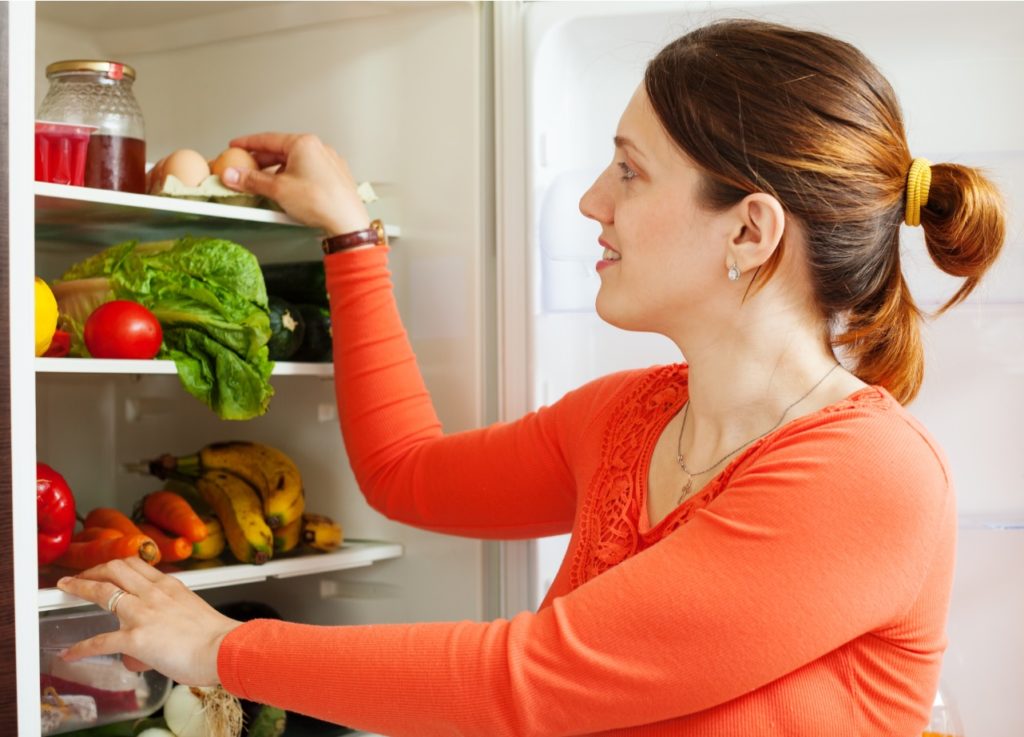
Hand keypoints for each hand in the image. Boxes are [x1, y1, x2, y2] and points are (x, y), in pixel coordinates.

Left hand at [56, 557, 240, 686]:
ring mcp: (143, 613)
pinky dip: (82, 647)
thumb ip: (176, 611)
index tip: (106, 569)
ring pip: (103, 591)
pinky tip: (72, 652)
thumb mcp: (194, 610)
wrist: (223, 648)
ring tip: (67, 589)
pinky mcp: (135, 638)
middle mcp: (154, 593)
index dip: (115, 565)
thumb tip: (168, 626)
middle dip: (93, 570)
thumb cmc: (216, 636)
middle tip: (81, 578)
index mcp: (170, 586)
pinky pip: (100, 641)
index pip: (136, 565)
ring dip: (80, 588)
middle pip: (115, 568)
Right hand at [221, 132, 370, 236]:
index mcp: (304, 144)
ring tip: (265, 187)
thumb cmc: (321, 202)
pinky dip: (294, 180)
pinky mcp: (334, 178)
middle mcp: (319, 149)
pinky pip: (308, 174)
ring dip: (277, 174)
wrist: (347, 222)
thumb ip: (252, 181)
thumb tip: (234, 176)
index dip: (248, 143)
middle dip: (262, 162)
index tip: (236, 146)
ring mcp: (329, 163)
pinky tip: (286, 194)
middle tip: (245, 170)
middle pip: (281, 152)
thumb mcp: (278, 190)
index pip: (268, 139)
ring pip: (295, 164)